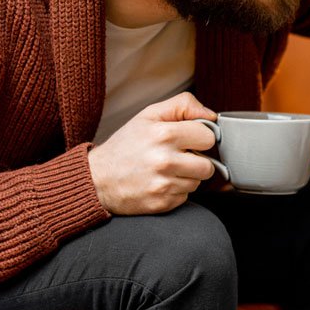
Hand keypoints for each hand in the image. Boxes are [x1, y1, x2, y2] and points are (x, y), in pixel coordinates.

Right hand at [87, 93, 219, 214]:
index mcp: (164, 134)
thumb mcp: (149, 115)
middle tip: (177, 157)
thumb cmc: (125, 145)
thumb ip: (182, 106)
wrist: (97, 179)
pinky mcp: (162, 203)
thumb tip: (212, 116)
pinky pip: (185, 197)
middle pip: (208, 165)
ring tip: (165, 170)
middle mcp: (165, 161)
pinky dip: (176, 191)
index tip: (187, 140)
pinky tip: (159, 183)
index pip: (208, 137)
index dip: (199, 138)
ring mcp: (163, 184)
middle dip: (196, 161)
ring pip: (198, 182)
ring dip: (186, 177)